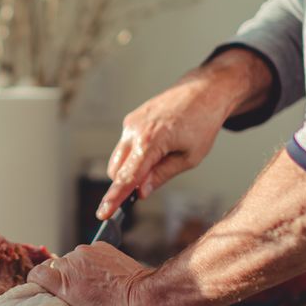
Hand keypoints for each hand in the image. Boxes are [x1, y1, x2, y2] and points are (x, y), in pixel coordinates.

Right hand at [27, 242, 155, 305]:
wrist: (142, 298)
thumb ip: (63, 296)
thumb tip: (57, 292)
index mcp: (62, 281)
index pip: (37, 273)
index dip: (39, 281)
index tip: (45, 288)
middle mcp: (71, 262)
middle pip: (57, 266)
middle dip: (63, 277)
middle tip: (77, 292)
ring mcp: (86, 251)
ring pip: (74, 259)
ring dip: (79, 268)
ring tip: (94, 284)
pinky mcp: (101, 246)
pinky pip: (90, 253)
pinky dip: (93, 261)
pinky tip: (104, 274)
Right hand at [98, 54, 252, 219]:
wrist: (203, 92)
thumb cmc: (201, 124)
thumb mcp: (189, 157)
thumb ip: (161, 175)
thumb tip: (140, 193)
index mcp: (151, 140)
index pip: (127, 177)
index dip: (114, 198)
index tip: (102, 214)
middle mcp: (134, 130)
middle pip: (116, 171)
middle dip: (125, 184)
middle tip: (146, 189)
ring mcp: (130, 123)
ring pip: (118, 159)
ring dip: (130, 169)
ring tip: (161, 160)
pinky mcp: (131, 119)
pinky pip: (125, 146)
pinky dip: (134, 155)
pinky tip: (158, 147)